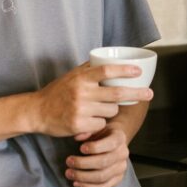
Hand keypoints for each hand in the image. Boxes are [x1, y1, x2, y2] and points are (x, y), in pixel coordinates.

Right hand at [32, 61, 153, 138]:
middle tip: (150, 93)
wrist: (37, 111)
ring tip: (97, 108)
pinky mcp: (79, 126)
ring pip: (111, 111)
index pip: (107, 70)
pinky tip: (88, 120)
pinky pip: (101, 124)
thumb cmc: (57, 92)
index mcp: (81, 78)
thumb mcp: (72, 76)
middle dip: (137, 93)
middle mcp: (82, 93)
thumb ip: (90, 69)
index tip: (139, 71)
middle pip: (117, 94)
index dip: (125, 70)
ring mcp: (80, 110)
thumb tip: (112, 61)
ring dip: (110, 110)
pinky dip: (99, 122)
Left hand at [65, 125, 129, 186]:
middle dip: (83, 163)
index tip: (80, 148)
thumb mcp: (95, 128)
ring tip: (69, 173)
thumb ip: (87, 130)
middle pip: (104, 162)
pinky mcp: (117, 179)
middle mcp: (123, 153)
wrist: (111, 142)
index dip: (95, 147)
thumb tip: (78, 137)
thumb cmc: (100, 134)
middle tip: (68, 161)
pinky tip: (76, 183)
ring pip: (102, 177)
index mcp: (120, 138)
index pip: (110, 144)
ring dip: (83, 177)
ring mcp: (121, 168)